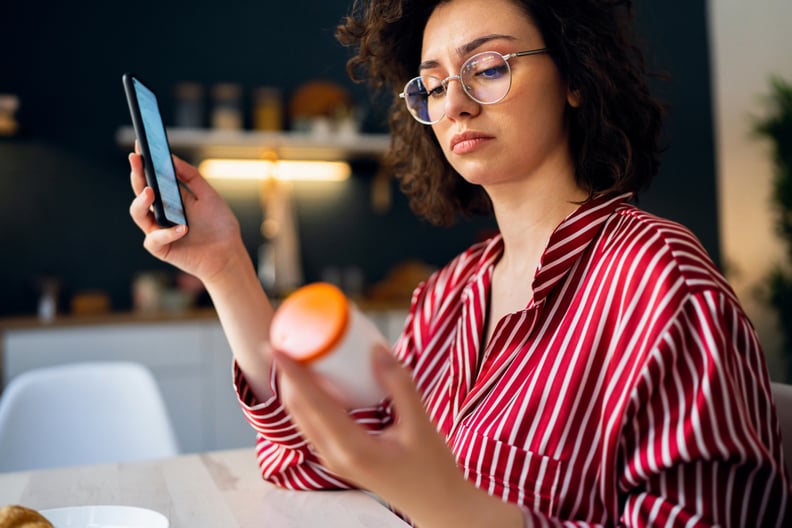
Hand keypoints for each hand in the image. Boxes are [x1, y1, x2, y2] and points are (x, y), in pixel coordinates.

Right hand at [128, 151, 243, 283]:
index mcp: (170, 198)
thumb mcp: (208, 195)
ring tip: (151, 192)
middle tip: (137, 160)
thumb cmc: (219, 225)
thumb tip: (171, 158)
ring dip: (141, 202)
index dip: (143, 163)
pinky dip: (167, 233)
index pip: (151, 178)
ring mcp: (158, 230)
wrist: (228, 253)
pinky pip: (154, 239)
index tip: (139, 145)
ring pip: (138, 214)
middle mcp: (160, 212)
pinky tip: (182, 228)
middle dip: (137, 175)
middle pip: (140, 192)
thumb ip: (191, 176)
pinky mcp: (161, 248)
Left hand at [274, 346, 522, 527]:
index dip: (293, 373)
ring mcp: (333, 459)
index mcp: (351, 448)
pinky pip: (314, 424)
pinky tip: (315, 382)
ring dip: (294, 387)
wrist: (436, 504)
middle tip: (282, 343)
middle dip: (287, 376)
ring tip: (292, 357)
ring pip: (303, 418)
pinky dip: (308, 400)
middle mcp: (334, 455)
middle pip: (299, 410)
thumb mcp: (421, 425)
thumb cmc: (432, 468)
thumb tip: (376, 349)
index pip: (313, 403)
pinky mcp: (338, 457)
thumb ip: (399, 386)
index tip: (277, 347)